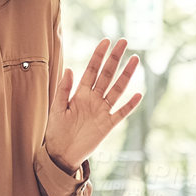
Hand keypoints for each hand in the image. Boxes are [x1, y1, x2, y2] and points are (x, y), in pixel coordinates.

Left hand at [43, 38, 140, 172]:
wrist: (61, 153)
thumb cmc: (56, 130)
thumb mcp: (57, 109)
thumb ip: (63, 90)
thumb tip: (70, 69)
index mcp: (80, 93)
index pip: (92, 70)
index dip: (98, 56)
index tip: (106, 41)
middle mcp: (93, 99)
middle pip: (107, 75)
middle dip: (115, 58)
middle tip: (124, 42)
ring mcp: (102, 111)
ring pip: (117, 90)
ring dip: (126, 75)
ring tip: (135, 59)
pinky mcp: (108, 125)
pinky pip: (121, 113)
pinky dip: (130, 105)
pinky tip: (138, 94)